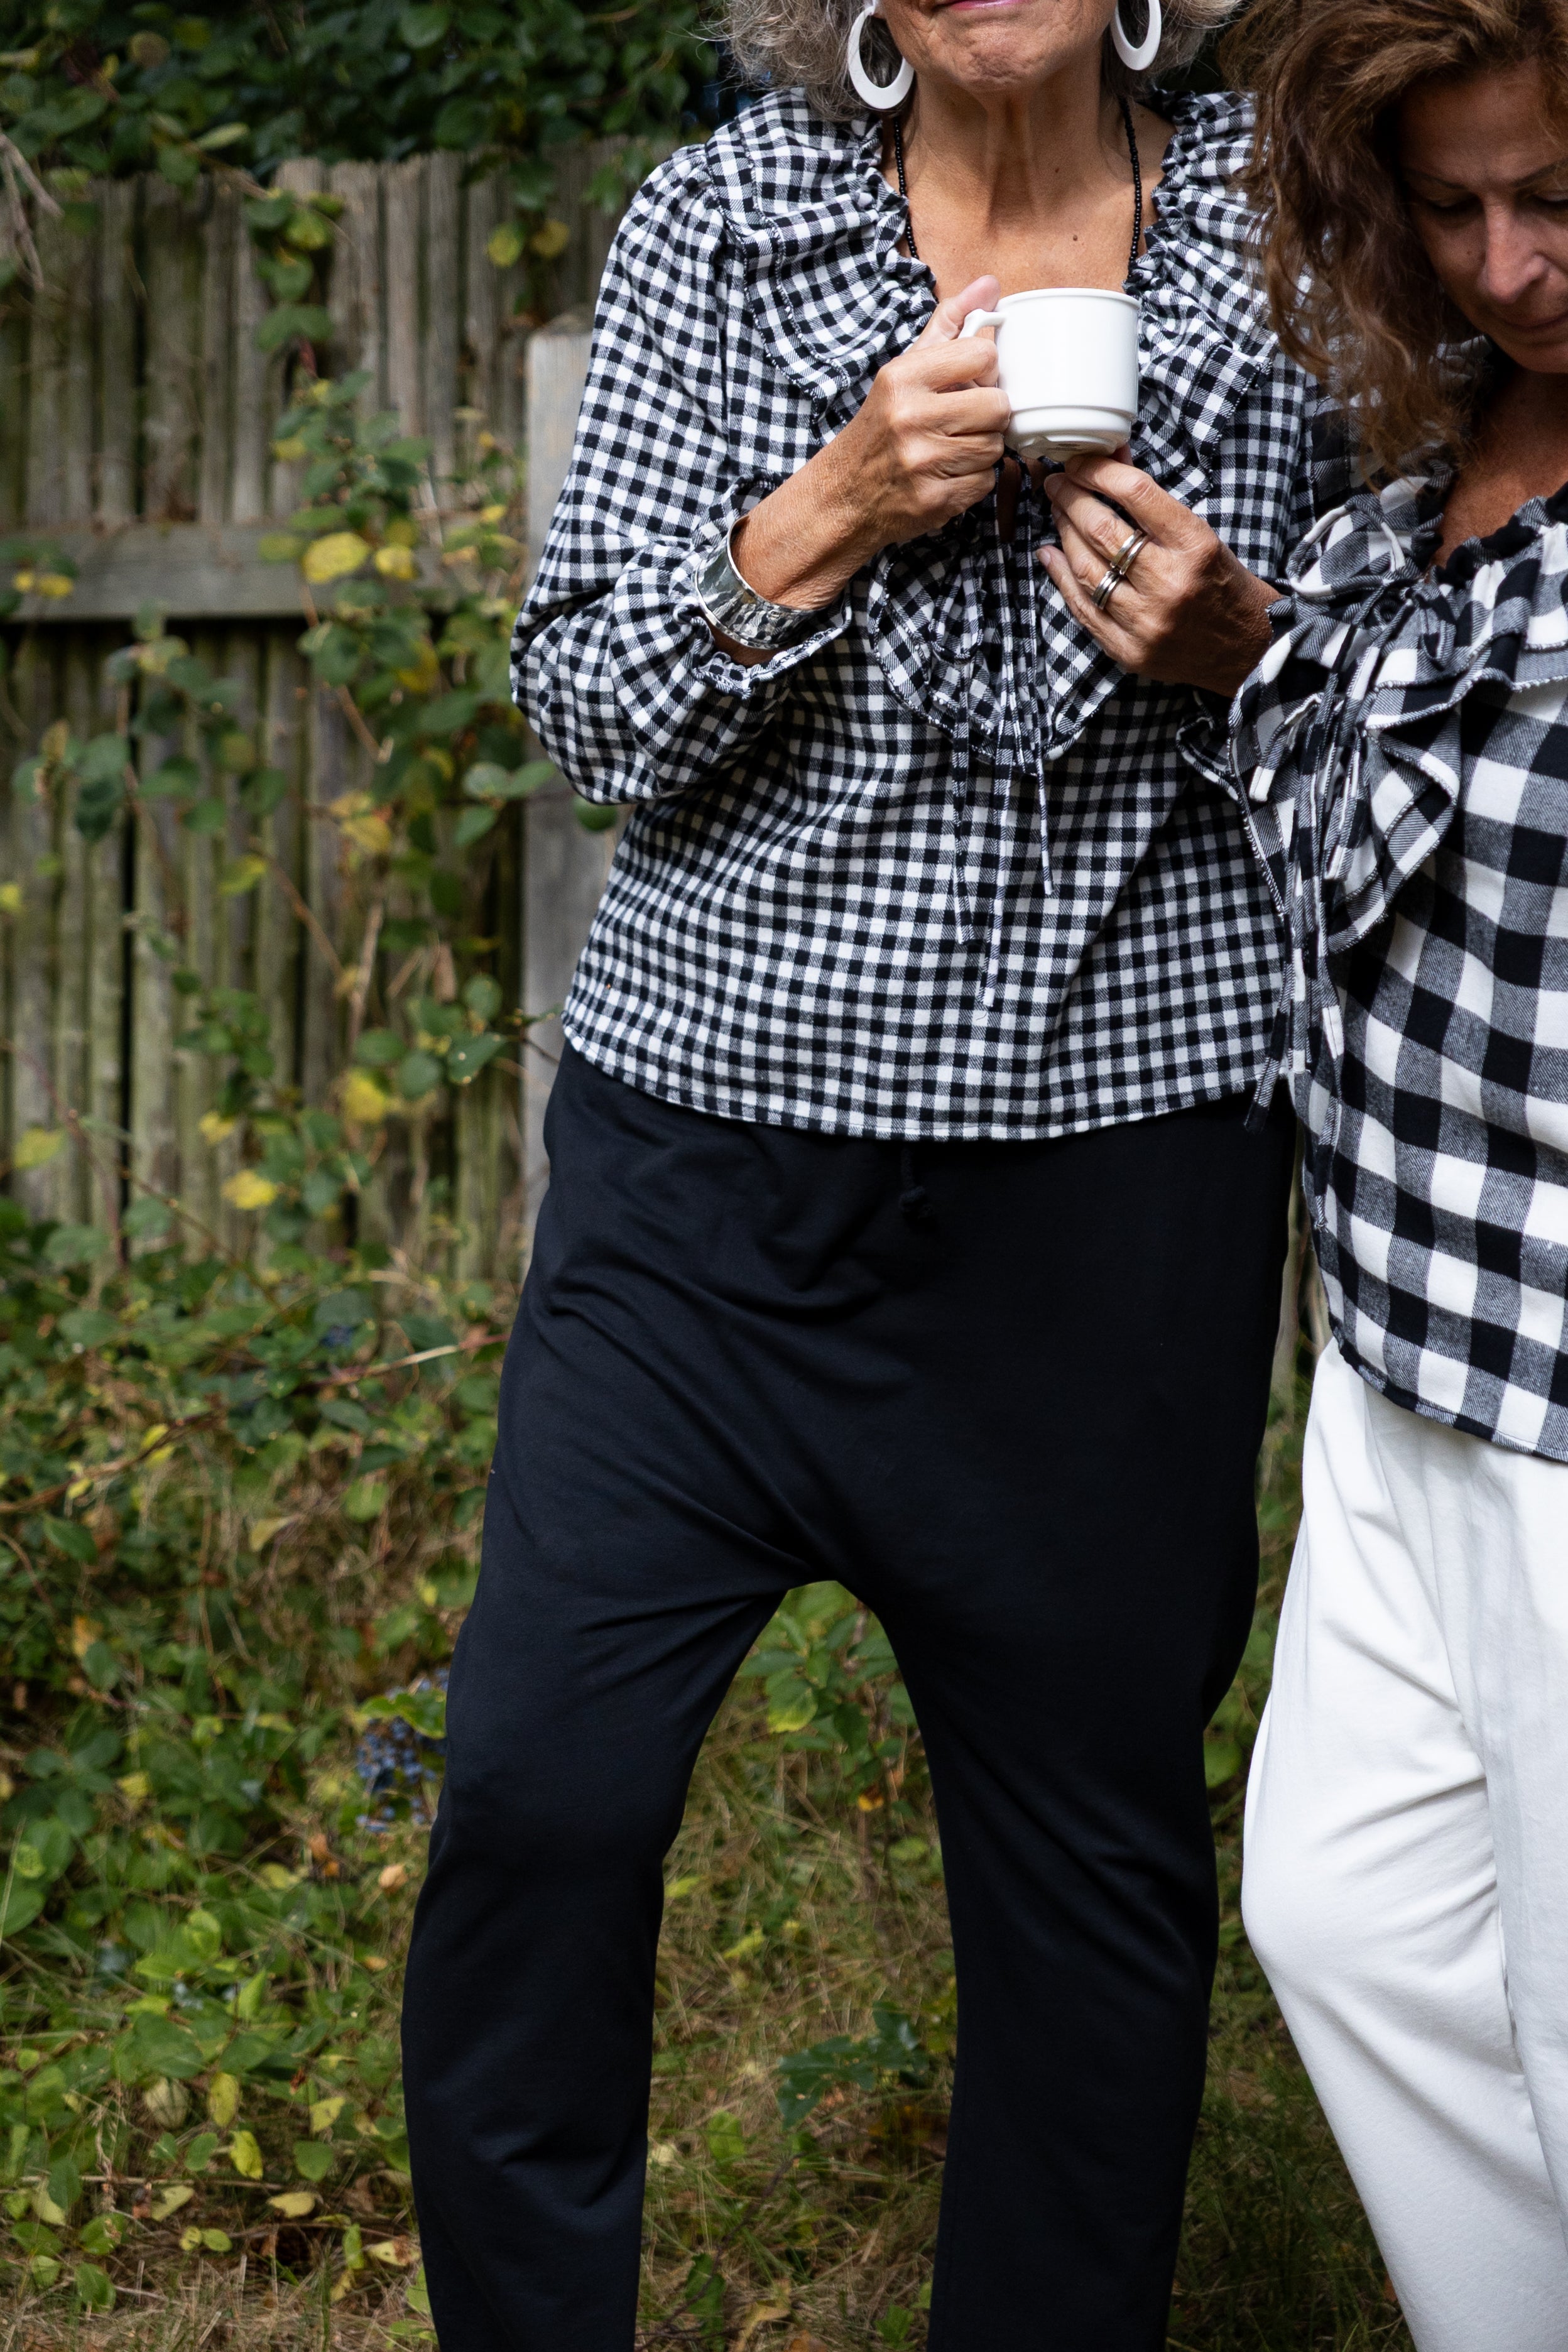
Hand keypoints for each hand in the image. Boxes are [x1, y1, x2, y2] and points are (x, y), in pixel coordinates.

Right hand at [726, 277, 1010, 628]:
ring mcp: (922, 462)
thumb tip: (989, 285)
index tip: (969, 383)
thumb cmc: (881, 427)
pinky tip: (948, 475)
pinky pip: (985, 482)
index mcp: (904, 377)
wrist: (844, 496)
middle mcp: (911, 417)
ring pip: (995, 447)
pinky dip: (973, 480)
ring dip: (983, 449)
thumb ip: (948, 325)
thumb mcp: (904, 370)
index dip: (985, 372)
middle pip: (998, 406)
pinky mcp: (933, 500)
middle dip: (989, 415)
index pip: (983, 357)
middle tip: (965, 421)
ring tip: (953, 448)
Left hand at [1039, 452, 1277, 695]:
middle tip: (1057, 484)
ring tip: (1057, 513)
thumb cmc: (1224, 585)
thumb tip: (1114, 459)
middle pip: (1102, 530)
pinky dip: (1062, 578)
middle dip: (1071, 499)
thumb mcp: (1202, 535)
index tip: (1079, 462)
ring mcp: (1146, 621)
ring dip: (1064, 534)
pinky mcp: (1130, 650)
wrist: (1247, 651)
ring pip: (1086, 568)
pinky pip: (1083, 609)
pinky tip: (1050, 554)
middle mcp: (1169, 583)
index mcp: (1195, 546)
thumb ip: (1155, 503)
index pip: (1136, 494)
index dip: (1099, 471)